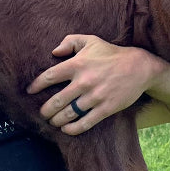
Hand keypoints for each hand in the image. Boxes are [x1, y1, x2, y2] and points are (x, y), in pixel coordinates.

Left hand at [26, 35, 165, 134]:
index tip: (30, 92)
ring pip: (69, 114)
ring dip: (57, 121)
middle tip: (42, 113)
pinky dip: (73, 129)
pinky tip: (66, 129)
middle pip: (57, 101)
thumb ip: (69, 41)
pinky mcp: (105, 108)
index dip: (36, 86)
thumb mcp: (91, 41)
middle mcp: (84, 81)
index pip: (49, 77)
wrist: (139, 67)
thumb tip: (53, 51)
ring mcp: (95, 96)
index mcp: (77, 64)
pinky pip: (85, 123)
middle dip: (46, 110)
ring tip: (53, 122)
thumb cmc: (111, 54)